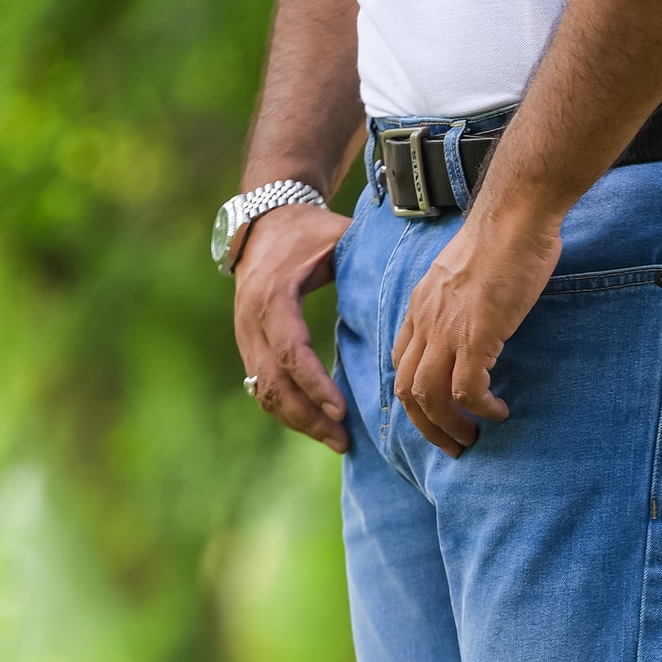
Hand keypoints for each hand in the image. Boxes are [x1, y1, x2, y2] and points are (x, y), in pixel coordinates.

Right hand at [234, 203, 353, 451]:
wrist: (262, 221)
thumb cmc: (310, 231)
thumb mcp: (338, 238)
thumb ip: (368, 261)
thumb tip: (416, 282)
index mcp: (273, 295)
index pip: (290, 351)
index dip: (314, 384)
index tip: (342, 410)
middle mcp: (251, 320)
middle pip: (273, 383)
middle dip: (308, 417)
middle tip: (343, 441)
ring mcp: (245, 336)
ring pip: (265, 393)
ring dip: (298, 421)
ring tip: (336, 441)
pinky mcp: (248, 346)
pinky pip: (262, 388)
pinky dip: (288, 410)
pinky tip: (317, 425)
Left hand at [392, 199, 562, 455]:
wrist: (516, 214)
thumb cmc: (504, 233)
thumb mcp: (468, 269)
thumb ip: (464, 296)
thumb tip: (481, 313)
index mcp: (422, 304)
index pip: (401, 360)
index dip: (415, 395)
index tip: (437, 411)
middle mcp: (426, 320)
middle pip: (406, 389)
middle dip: (426, 426)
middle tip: (453, 443)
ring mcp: (448, 329)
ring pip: (429, 397)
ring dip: (449, 426)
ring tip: (472, 438)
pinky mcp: (477, 336)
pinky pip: (467, 390)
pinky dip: (480, 409)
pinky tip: (498, 411)